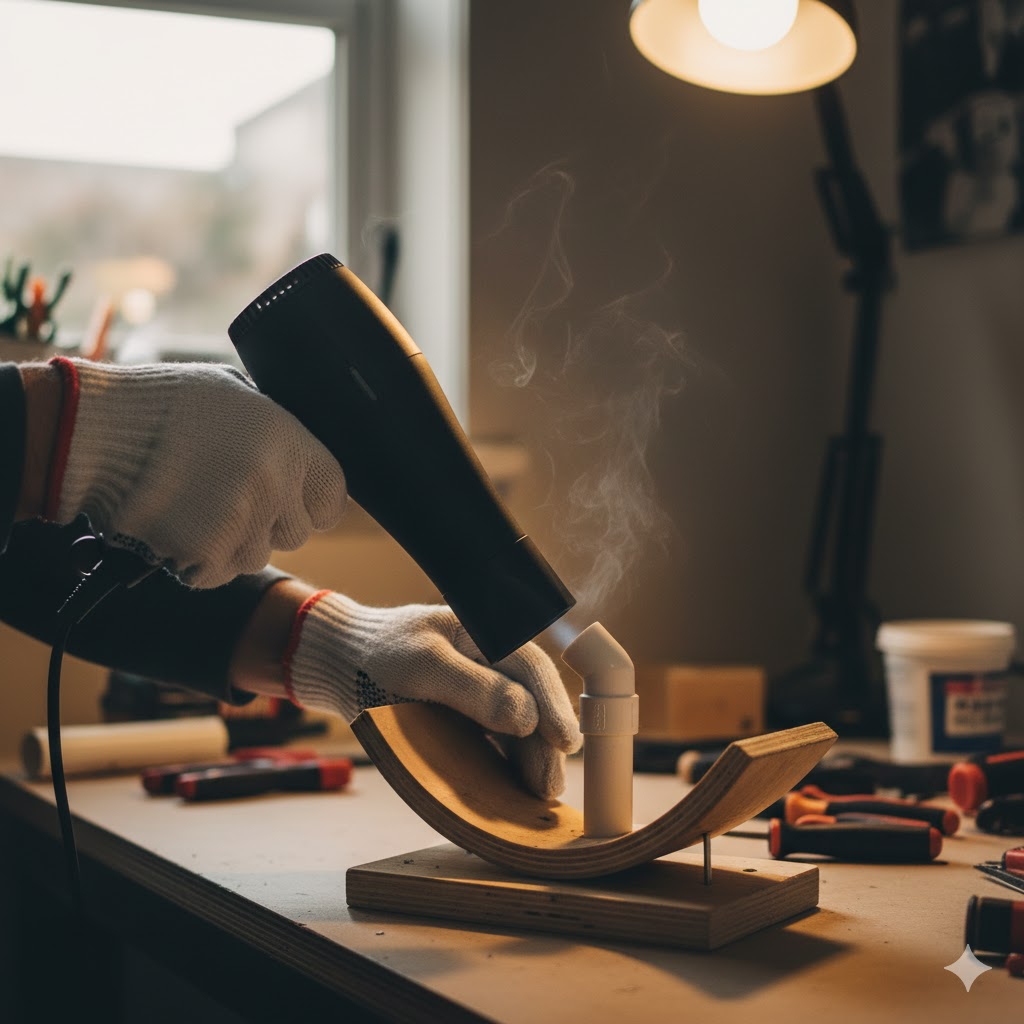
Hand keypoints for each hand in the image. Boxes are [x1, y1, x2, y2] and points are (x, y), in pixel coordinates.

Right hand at [44, 358, 345, 587]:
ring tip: (190, 505)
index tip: (290, 501)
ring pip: (255, 557)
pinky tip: (171, 524)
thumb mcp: (236, 395)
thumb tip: (302, 451)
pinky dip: (194, 560)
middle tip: (225, 499)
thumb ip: (278, 429)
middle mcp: (276, 485)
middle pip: (296, 533)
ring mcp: (243, 523)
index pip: (333, 498)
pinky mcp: (206, 555)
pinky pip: (216, 573)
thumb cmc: (163, 407)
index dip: (312, 503)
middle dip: (267, 523)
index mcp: (291, 443)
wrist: (93, 433)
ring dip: (229, 543)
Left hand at [284, 592, 582, 798]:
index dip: (552, 705)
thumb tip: (526, 717)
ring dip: (531, 756)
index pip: (531, 668)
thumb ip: (474, 689)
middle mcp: (491, 660)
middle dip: (544, 743)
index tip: (565, 741)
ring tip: (542, 792)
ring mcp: (480, 687)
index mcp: (486, 634)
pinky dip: (508, 760)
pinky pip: (495, 737)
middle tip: (551, 785)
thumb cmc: (377, 656)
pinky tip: (518, 785)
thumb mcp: (422, 667)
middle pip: (531, 700)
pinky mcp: (466, 713)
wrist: (339, 662)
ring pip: (518, 723)